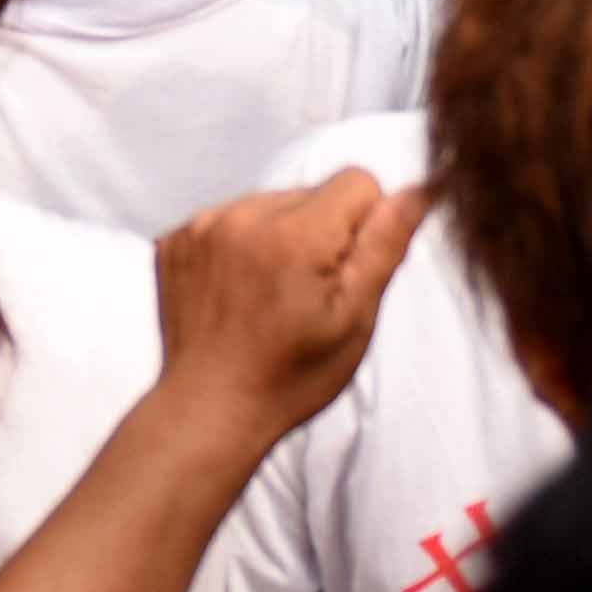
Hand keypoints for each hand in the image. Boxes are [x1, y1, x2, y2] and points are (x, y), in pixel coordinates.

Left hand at [150, 169, 412, 453]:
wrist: (209, 409)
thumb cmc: (289, 377)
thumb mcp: (354, 319)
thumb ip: (384, 245)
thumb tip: (416, 191)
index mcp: (295, 234)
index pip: (357, 182)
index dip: (365, 226)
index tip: (345, 274)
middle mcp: (243, 216)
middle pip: (312, 192)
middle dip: (321, 233)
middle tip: (307, 295)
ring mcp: (201, 226)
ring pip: (270, 204)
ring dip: (279, 238)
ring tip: (271, 297)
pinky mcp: (174, 240)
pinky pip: (228, 220)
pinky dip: (239, 247)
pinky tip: (239, 293)